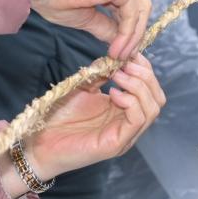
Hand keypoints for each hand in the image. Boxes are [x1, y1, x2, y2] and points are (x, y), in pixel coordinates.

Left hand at [23, 56, 165, 182]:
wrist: (39, 142)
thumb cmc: (58, 117)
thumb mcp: (83, 88)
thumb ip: (101, 74)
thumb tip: (114, 57)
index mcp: (123, 111)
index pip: (150, 89)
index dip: (144, 68)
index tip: (129, 54)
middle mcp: (128, 125)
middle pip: (157, 98)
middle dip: (145, 75)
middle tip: (125, 64)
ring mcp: (125, 136)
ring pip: (152, 108)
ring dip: (138, 86)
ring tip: (118, 76)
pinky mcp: (116, 144)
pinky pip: (138, 120)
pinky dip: (131, 101)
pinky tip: (112, 93)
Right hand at [30, 0, 151, 59]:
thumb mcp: (85, 17)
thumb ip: (105, 27)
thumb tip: (119, 42)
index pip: (128, 3)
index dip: (128, 27)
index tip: (121, 49)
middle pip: (139, 5)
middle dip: (135, 33)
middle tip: (125, 56)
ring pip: (139, 9)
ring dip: (132, 36)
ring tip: (119, 56)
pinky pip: (132, 13)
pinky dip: (127, 33)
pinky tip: (115, 49)